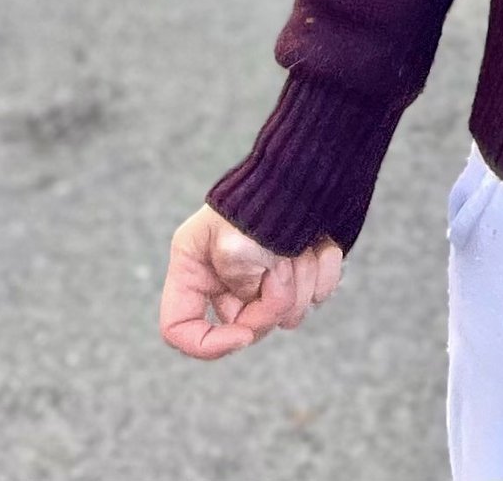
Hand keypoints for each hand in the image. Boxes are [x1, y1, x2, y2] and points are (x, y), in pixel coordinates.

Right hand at [158, 206, 341, 358]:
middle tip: (286, 268)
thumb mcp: (237, 242)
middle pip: (243, 326)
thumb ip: (241, 287)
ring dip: (302, 285)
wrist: (315, 158)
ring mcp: (263, 274)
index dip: (208, 344)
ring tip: (305, 246)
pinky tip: (324, 245)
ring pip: (285, 316)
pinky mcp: (298, 268)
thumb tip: (267, 308)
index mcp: (194, 264)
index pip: (178, 328)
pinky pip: (315, 295)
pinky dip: (324, 274)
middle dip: (271, 305)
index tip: (243, 335)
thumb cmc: (266, 194)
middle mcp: (225, 274)